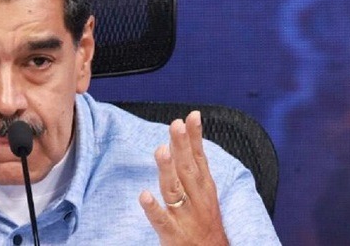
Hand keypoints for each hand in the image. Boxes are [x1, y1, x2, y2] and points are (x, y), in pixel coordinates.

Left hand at [138, 111, 227, 244]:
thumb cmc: (205, 221)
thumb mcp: (205, 192)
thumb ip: (194, 165)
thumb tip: (186, 136)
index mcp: (204, 188)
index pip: (199, 158)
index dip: (195, 137)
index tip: (192, 116)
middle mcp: (196, 199)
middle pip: (187, 169)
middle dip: (182, 146)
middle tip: (175, 125)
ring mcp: (185, 217)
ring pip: (175, 190)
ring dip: (167, 170)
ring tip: (161, 151)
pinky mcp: (173, 235)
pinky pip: (161, 221)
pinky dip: (153, 209)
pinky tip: (144, 196)